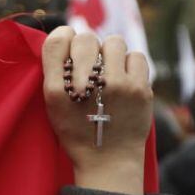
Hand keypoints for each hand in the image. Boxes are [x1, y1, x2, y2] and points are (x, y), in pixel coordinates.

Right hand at [42, 28, 151, 194]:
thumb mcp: (53, 106)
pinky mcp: (140, 89)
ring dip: (110, 54)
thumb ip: (55, 71)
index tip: (69, 51)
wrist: (108, 160)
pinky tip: (124, 79)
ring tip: (108, 73)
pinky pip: (136, 56)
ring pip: (114, 43)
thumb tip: (69, 34)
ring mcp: (116, 86)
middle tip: (89, 67)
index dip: (64, 39)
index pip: (57, 39)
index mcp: (56, 91)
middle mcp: (84, 85)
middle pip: (86, 38)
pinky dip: (130, 64)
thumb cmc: (77, 130)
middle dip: (88, 49)